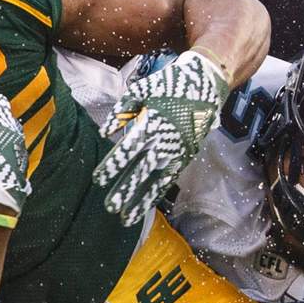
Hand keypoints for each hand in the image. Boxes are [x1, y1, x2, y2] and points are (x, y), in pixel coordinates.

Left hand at [93, 50, 227, 226]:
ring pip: (156, 180)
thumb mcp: (141, 89)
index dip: (113, 165)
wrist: (205, 84)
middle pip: (141, 170)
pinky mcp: (185, 156)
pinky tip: (144, 206)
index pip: (128, 150)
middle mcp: (164, 141)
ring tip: (126, 218)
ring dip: (140, 199)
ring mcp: (177, 151)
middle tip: (110, 206)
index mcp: (151, 124)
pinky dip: (156, 193)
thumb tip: (104, 132)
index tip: (98, 179)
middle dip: (125, 189)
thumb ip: (122, 111)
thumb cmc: (169, 85)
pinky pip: (168, 179)